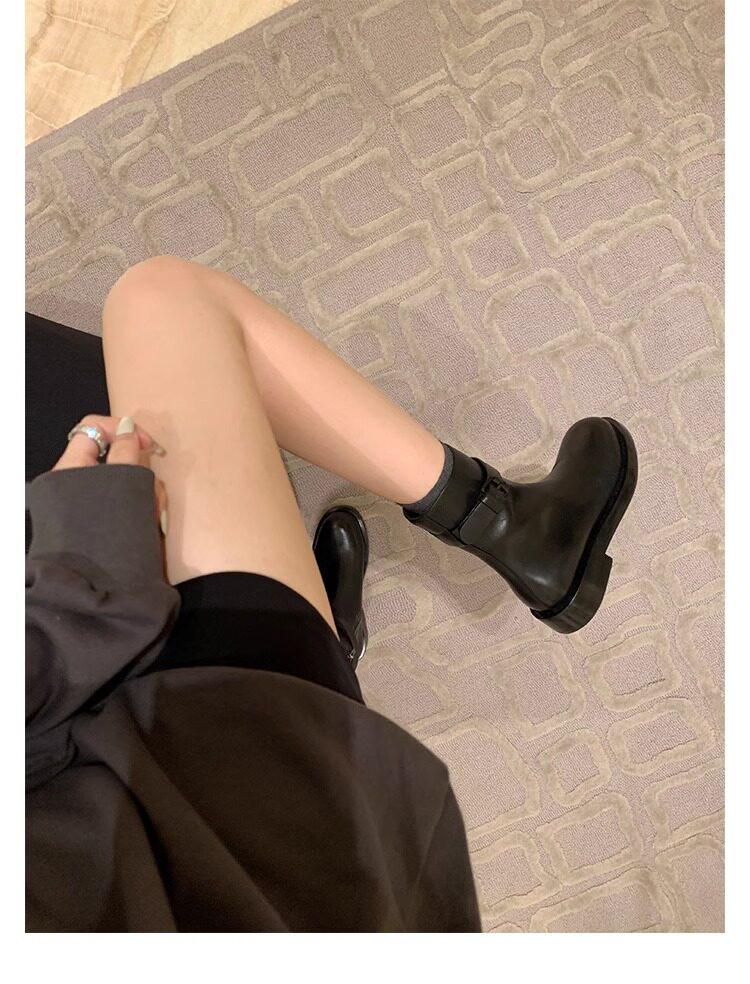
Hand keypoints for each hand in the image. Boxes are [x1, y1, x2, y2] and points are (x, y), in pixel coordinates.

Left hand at [54, 414, 167, 534]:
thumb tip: (127, 425)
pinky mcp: (106, 522)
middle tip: (153, 496)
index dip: (123, 430)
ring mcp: (93, 505)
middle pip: (116, 458)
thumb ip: (126, 452)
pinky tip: (151, 525)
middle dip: (142, 474)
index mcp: (70, 470)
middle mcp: (77, 484)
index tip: (150, 446)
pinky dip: (142, 509)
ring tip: (154, 518)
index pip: (93, 429)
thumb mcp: (122, 488)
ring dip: (147, 495)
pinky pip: (128, 503)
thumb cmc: (111, 537)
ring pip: (128, 482)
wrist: (103, 590)